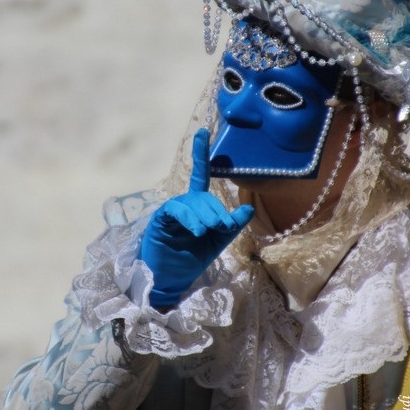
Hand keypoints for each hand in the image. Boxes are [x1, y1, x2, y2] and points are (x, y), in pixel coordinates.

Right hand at [138, 128, 254, 307]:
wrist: (172, 278)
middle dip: (215, 210)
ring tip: (209, 230)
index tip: (203, 132)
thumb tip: (249, 207)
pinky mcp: (160, 220)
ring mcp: (171, 211)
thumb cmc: (193, 258)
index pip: (201, 175)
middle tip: (222, 226)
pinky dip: (189, 219)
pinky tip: (198, 231)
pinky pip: (176, 210)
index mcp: (197, 206)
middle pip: (202, 196)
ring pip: (190, 203)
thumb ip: (233, 224)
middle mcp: (184, 204)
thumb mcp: (219, 240)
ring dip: (204, 215)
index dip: (201, 154)